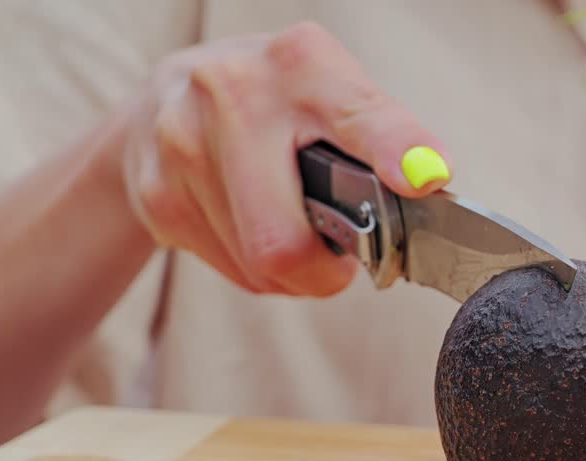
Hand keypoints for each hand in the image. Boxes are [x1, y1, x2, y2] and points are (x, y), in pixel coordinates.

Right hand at [119, 22, 450, 295]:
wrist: (162, 97)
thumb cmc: (273, 102)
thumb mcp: (333, 92)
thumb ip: (384, 134)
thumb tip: (429, 179)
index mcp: (300, 64)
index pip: (359, 115)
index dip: (395, 150)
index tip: (423, 178)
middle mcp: (233, 94)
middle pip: (286, 240)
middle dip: (326, 272)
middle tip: (341, 257)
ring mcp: (184, 144)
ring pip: (261, 267)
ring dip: (292, 271)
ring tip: (291, 225)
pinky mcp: (156, 194)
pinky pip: (233, 271)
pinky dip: (257, 268)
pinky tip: (251, 226)